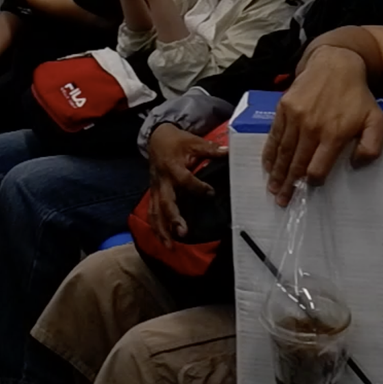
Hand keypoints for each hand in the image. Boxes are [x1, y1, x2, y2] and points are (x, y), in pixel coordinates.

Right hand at [145, 125, 227, 244]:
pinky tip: (164, 242)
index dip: (197, 187)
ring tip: (170, 245)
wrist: (156, 137)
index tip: (210, 192)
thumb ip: (210, 149)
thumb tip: (229, 152)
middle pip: (166, 202)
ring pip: (156, 211)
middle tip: (183, 232)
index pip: (184, 180)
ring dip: (162, 229)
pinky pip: (152, 213)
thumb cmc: (176, 141)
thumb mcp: (193, 142)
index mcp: (172, 167)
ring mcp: (156, 189)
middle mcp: (162, 181)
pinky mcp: (154, 194)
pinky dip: (156, 228)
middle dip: (173, 218)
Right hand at [262, 47, 382, 203]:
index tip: (309, 188)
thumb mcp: (377, 121)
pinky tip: (267, 165)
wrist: (335, 65)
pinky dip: (270, 152)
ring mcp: (295, 117)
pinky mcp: (283, 108)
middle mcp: (311, 127)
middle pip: (296, 163)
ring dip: (276, 173)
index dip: (312, 181)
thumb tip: (356, 165)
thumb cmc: (358, 97)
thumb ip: (372, 146)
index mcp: (334, 134)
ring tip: (272, 188)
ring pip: (283, 152)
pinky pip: (274, 135)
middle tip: (282, 201)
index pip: (317, 166)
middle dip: (288, 185)